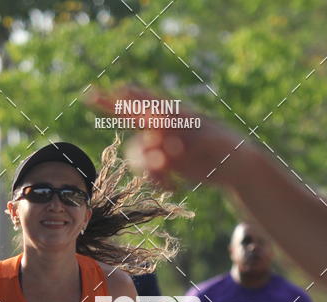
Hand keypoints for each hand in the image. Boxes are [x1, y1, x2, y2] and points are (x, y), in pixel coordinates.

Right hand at [90, 86, 243, 189]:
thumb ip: (191, 136)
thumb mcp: (215, 140)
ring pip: (138, 154)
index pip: (147, 102)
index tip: (108, 91)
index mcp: (176, 114)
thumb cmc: (231, 148)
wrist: (236, 167)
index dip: (126, 96)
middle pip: (131, 116)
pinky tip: (175, 186)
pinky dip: (158, 181)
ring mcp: (162, 145)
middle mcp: (165, 127)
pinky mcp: (165, 164)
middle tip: (90, 95)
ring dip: (148, 168)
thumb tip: (168, 138)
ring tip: (167, 176)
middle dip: (110, 106)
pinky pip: (148, 173)